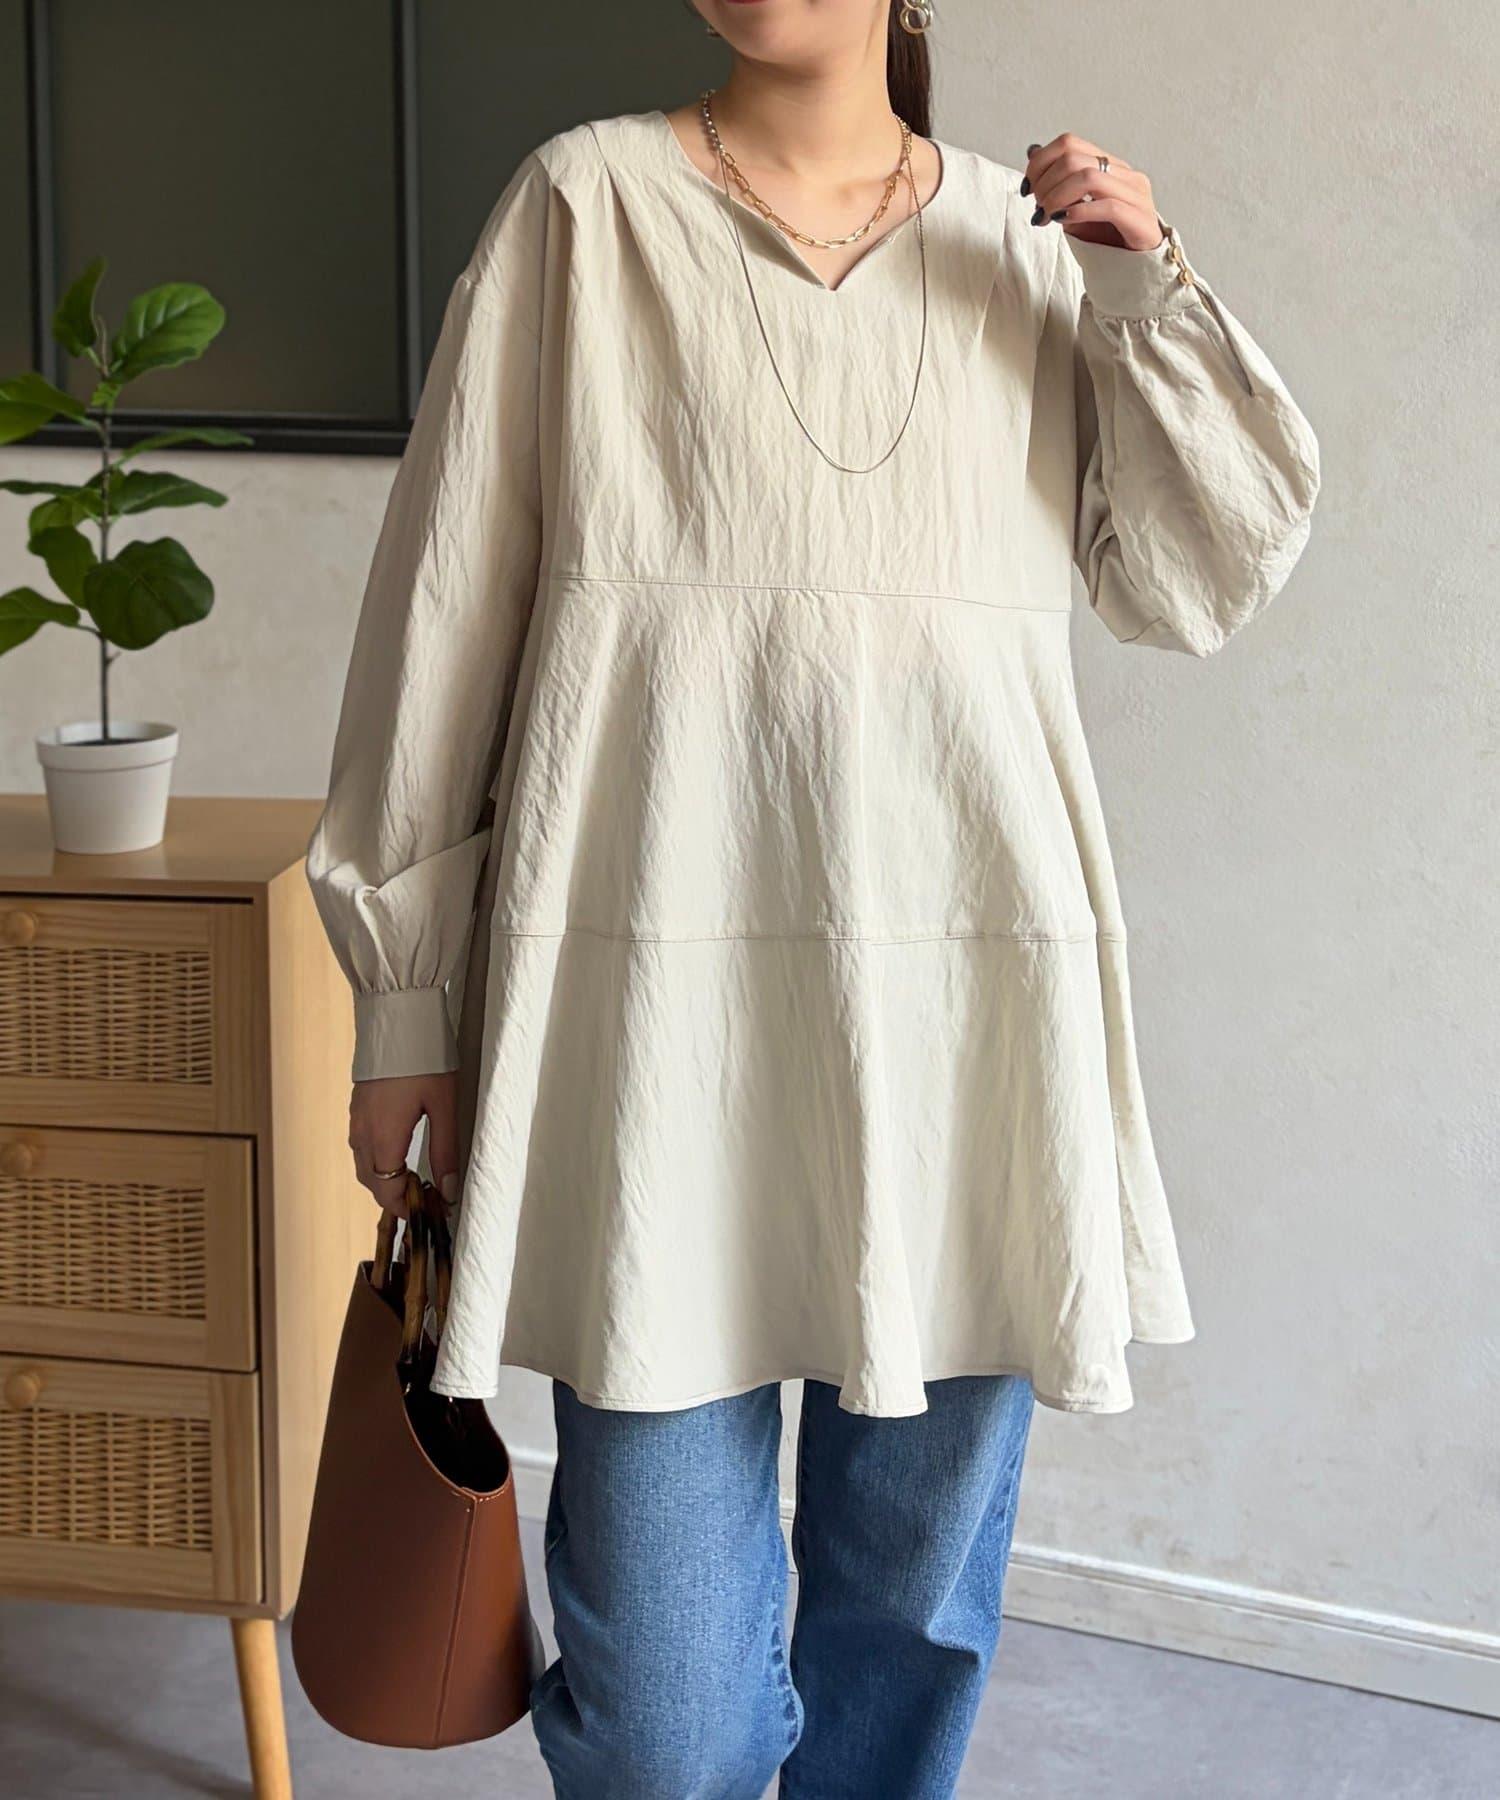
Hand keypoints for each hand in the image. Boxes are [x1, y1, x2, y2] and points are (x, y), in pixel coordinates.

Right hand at [348, 1071, 458, 1217]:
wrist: (397, 1017)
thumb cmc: (425, 1059)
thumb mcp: (444, 1106)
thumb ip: (445, 1150)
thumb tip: (448, 1190)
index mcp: (383, 1138)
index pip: (387, 1191)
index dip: (406, 1208)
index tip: (429, 1211)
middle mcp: (363, 1133)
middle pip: (372, 1182)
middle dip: (395, 1198)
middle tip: (425, 1200)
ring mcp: (356, 1118)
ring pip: (363, 1165)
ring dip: (384, 1180)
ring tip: (414, 1180)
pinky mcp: (357, 1105)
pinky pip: (361, 1145)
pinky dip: (376, 1160)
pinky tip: (397, 1153)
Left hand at [1022, 133, 1163, 251]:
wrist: (1135, 267)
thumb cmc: (1106, 236)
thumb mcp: (1073, 207)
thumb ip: (1056, 182)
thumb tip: (1032, 152)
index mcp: (1109, 165)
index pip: (1069, 143)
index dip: (1040, 163)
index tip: (1028, 188)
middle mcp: (1124, 173)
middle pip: (1073, 158)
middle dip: (1045, 184)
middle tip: (1037, 208)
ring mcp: (1136, 194)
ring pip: (1089, 178)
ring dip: (1057, 197)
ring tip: (1047, 217)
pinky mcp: (1140, 218)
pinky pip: (1108, 207)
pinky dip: (1079, 212)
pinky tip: (1063, 221)